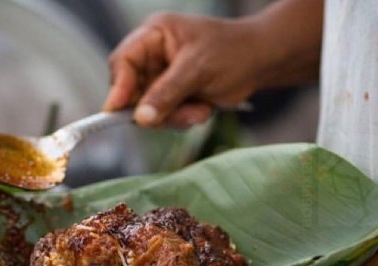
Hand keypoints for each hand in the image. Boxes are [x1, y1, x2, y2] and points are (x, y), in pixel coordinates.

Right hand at [103, 13, 265, 127]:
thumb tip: (141, 119)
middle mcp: (153, 55)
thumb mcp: (198, 70)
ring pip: (148, 109)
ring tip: (200, 111)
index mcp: (154, 35)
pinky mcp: (173, 95)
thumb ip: (167, 93)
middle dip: (154, 108)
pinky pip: (164, 116)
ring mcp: (162, 77)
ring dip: (173, 116)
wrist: (262, 61)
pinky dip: (182, 119)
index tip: (116, 111)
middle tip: (176, 116)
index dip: (118, 87)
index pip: (123, 61)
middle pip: (131, 90)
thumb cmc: (233, 52)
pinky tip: (203, 110)